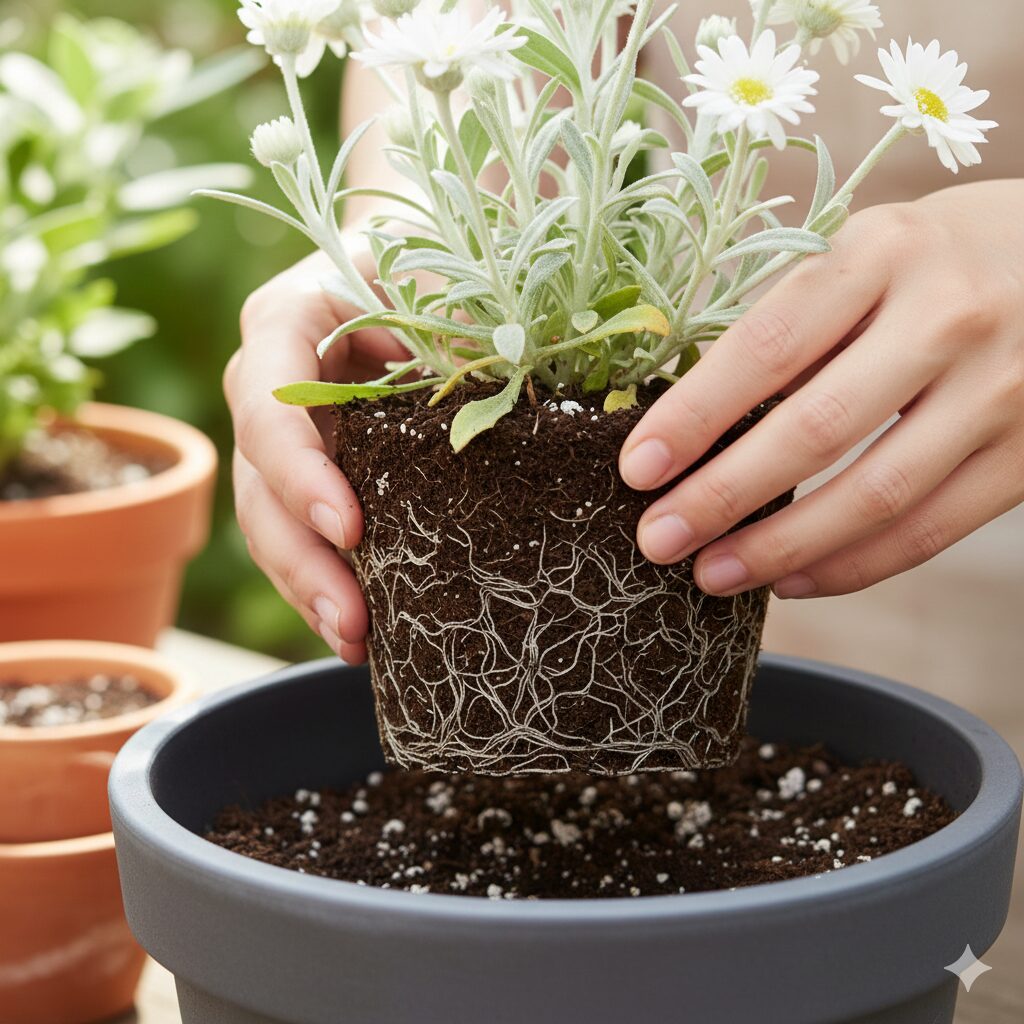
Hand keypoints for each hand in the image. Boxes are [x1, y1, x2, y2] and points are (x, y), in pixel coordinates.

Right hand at [224, 245, 408, 660]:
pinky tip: (364, 628)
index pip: (268, 401)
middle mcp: (267, 384)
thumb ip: (443, 316)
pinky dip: (330, 580)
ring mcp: (287, 436)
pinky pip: (307, 532)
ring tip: (356, 641)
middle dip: (301, 557)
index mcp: (284, 322)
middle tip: (351, 620)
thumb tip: (474, 382)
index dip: (299, 470)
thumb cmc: (426, 259)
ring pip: (271, 522)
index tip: (348, 527)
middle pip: (259, 482)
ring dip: (309, 587)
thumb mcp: (435, 268)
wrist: (412, 265)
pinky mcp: (315, 471)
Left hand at [619, 179, 1023, 599]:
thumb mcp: (861, 258)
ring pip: (877, 492)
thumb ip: (791, 332)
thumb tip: (691, 427)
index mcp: (883, 251)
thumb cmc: (933, 260)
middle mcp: (948, 315)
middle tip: (658, 539)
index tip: (637, 467)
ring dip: (781, 547)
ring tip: (712, 574)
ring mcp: (1001, 388)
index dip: (695, 415)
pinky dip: (854, 565)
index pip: (768, 346)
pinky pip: (932, 528)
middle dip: (723, 495)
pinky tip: (793, 580)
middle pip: (817, 429)